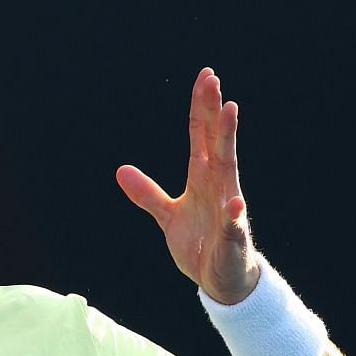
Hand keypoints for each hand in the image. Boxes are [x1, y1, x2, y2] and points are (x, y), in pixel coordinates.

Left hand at [116, 68, 261, 304]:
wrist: (221, 279)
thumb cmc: (201, 243)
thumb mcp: (168, 215)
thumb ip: (147, 193)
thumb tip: (120, 170)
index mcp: (203, 178)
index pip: (201, 136)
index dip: (200, 107)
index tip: (204, 76)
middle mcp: (219, 185)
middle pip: (217, 141)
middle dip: (214, 111)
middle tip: (213, 79)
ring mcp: (228, 208)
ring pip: (230, 169)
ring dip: (229, 140)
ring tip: (230, 112)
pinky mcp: (233, 236)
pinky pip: (233, 224)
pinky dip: (233, 214)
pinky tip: (234, 202)